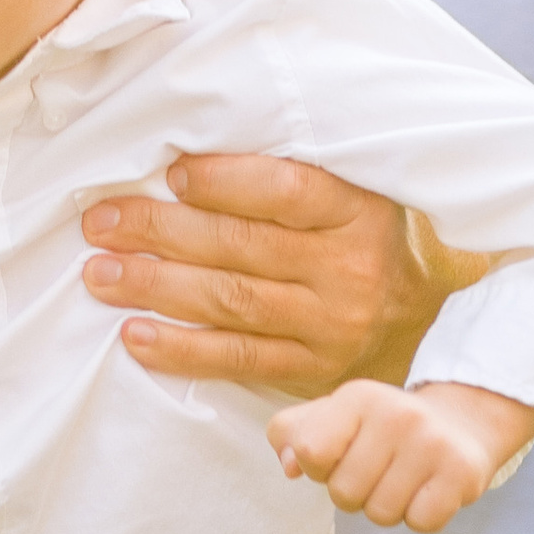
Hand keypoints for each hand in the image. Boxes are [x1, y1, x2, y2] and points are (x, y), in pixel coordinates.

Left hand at [80, 155, 444, 394]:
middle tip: (101, 223)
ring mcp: (331, 327)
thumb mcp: (357, 195)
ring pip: (232, 302)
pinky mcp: (313, 372)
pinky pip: (239, 360)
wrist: (433, 320)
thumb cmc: (372, 239)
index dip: (223, 181)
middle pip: (243, 247)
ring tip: (100, 274)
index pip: (286, 191)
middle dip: (161, 232)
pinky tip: (135, 336)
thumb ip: (293, 177)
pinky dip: (182, 350)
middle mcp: (348, 270)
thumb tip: (190, 161)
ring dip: (156, 287)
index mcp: (360, 213)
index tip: (170, 173)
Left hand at [269, 378, 533, 531]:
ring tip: (405, 478)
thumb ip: (293, 434)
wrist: (463, 422)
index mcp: (358, 396)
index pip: (310, 453)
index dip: (320, 469)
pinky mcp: (461, 472)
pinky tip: (429, 488)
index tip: (342, 456)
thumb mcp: (336, 415)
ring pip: (381, 514)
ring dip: (389, 506)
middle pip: (344, 494)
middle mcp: (396, 413)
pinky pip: (420, 522)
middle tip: (380, 470)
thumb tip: (289, 466)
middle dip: (356, 494)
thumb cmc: (383, 427)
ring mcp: (431, 442)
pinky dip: (421, 515)